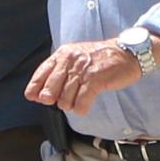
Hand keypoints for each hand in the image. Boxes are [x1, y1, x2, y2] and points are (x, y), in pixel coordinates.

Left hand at [25, 38, 143, 115]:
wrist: (127, 52)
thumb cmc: (101, 58)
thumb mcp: (76, 57)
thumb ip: (60, 71)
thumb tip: (43, 92)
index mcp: (63, 54)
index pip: (42, 72)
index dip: (35, 87)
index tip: (32, 97)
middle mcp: (70, 60)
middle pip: (50, 88)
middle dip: (52, 99)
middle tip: (59, 101)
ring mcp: (82, 70)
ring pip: (65, 98)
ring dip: (70, 104)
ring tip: (78, 101)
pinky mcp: (95, 79)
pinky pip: (81, 101)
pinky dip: (81, 108)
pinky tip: (83, 107)